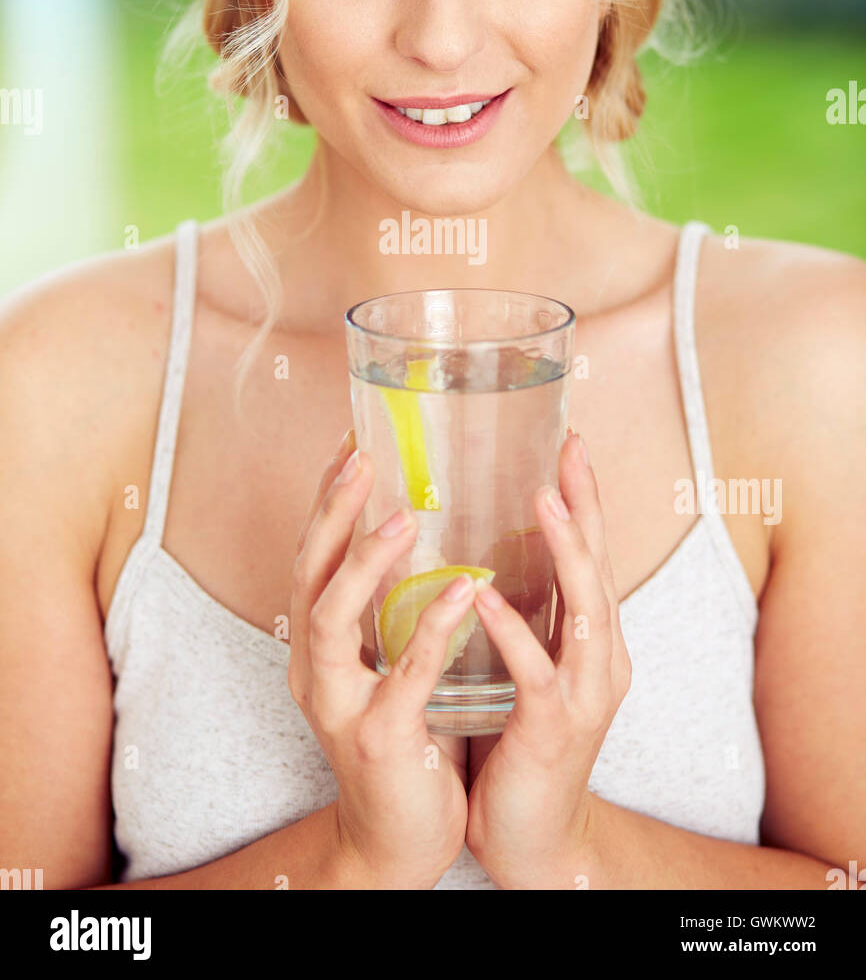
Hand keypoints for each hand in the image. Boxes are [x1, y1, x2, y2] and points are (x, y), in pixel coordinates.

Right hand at [289, 429, 471, 889]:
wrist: (397, 841)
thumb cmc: (401, 741)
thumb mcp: (381, 668)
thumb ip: (386, 613)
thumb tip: (417, 535)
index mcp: (318, 647)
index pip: (311, 558)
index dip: (326, 502)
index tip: (350, 445)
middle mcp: (314, 669)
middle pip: (307, 573)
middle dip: (330, 512)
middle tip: (360, 458)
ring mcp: (340, 705)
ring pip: (332, 617)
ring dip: (365, 561)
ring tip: (403, 515)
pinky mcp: (378, 739)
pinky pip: (403, 675)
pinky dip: (429, 628)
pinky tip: (461, 589)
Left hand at [464, 432, 630, 888]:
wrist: (534, 836)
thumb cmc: (521, 744)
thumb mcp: (532, 669)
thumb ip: (529, 617)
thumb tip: (497, 555)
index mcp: (592, 641)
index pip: (590, 555)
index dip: (584, 499)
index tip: (570, 443)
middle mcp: (600, 659)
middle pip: (599, 568)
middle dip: (586, 507)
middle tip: (570, 451)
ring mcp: (584, 694)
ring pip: (584, 611)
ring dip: (565, 553)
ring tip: (543, 500)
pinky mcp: (554, 729)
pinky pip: (536, 673)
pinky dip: (514, 632)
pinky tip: (485, 598)